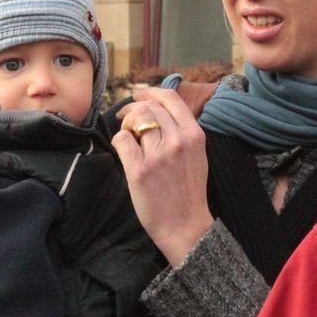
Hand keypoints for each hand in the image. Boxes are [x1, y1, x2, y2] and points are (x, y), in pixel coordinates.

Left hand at [112, 87, 214, 265]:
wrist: (185, 224)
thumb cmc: (189, 191)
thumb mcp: (197, 155)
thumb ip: (183, 132)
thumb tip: (158, 111)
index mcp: (195, 135)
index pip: (171, 98)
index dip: (151, 92)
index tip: (140, 95)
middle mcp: (179, 140)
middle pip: (149, 107)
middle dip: (133, 109)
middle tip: (126, 119)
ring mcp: (159, 155)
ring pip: (136, 119)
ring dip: (126, 124)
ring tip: (127, 136)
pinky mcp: (140, 170)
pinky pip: (122, 140)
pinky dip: (119, 140)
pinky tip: (124, 150)